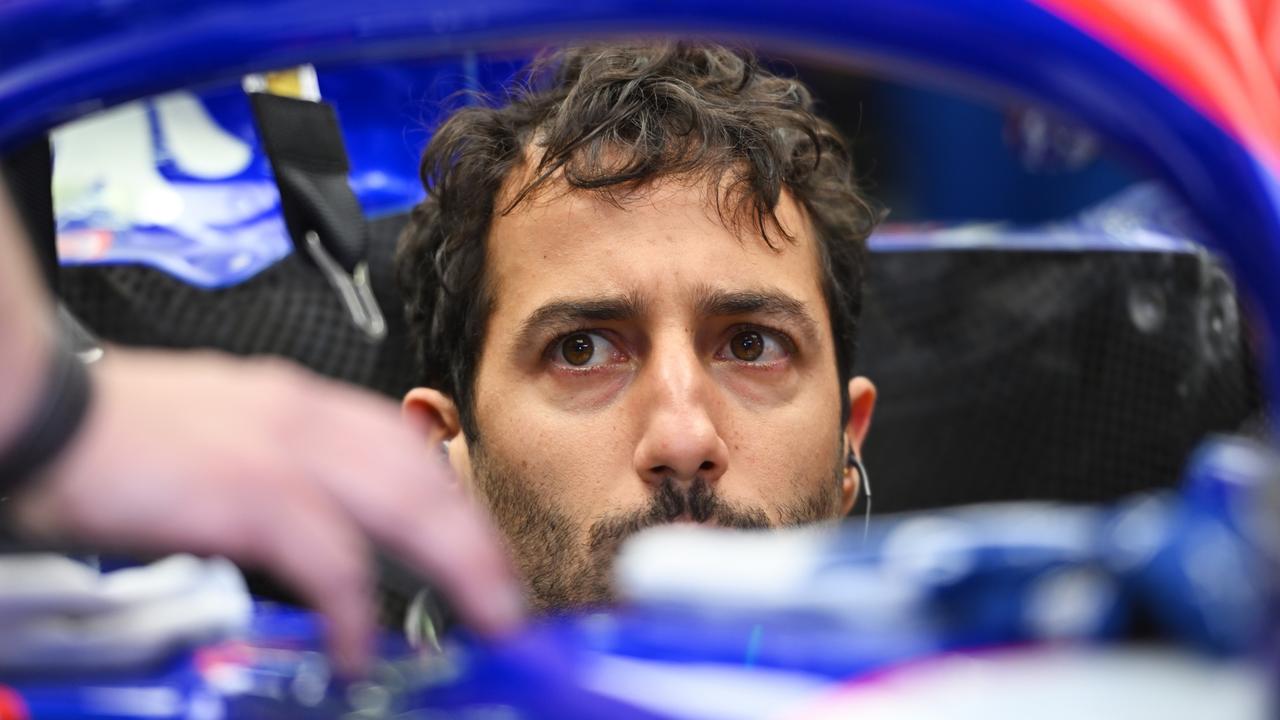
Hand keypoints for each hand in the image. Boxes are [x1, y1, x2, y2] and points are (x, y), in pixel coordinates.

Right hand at [7, 348, 521, 672]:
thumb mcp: (225, 434)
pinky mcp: (247, 491)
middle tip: (507, 598)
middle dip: (477, 542)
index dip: (454, 503)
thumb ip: (285, 470)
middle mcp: (305, 415)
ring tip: (484, 619)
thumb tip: (326, 525)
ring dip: (457, 567)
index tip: (479, 550)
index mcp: (300, 402)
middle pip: (425, 478)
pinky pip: (330, 559)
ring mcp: (281, 449)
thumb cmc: (121, 437)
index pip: (407, 449)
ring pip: (406, 506)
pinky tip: (359, 647)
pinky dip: (355, 607)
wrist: (43, 414)